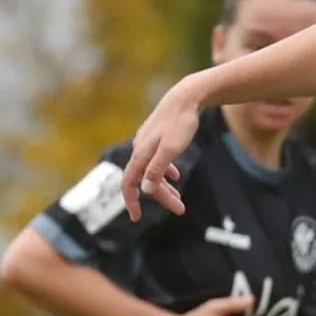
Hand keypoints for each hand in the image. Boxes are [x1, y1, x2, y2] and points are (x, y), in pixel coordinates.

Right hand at [122, 80, 202, 220]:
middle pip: (145, 180)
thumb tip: (145, 189)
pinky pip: (157, 160)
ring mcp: (148, 142)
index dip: (131, 202)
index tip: (137, 218)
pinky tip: (176, 177)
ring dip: (164, 187)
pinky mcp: (157, 137)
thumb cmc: (181, 122)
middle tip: (180, 210)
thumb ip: (157, 168)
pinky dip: (165, 172)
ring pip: (152, 171)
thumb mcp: (171, 148)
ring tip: (180, 200)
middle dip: (161, 197)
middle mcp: (140, 149)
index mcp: (141, 153)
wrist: (186, 96)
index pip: (129, 183)